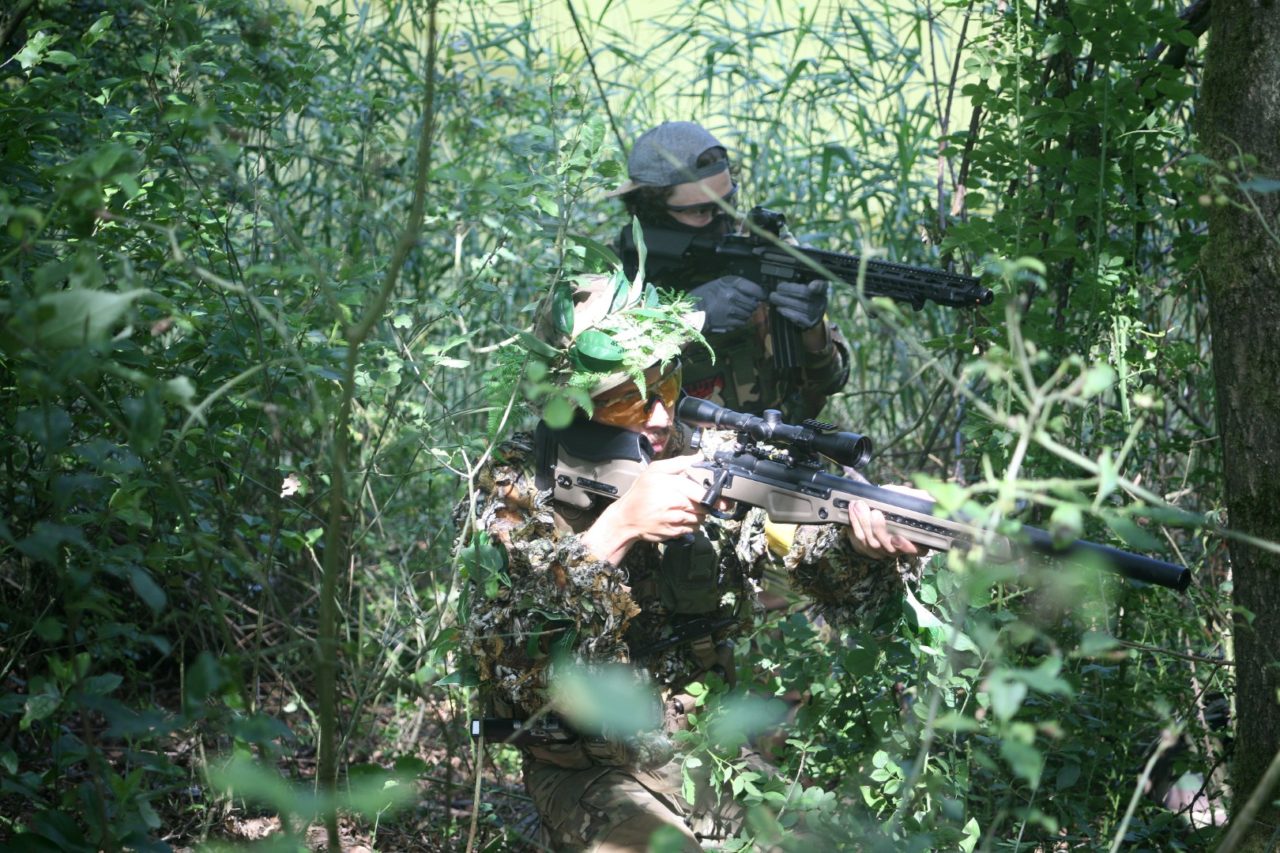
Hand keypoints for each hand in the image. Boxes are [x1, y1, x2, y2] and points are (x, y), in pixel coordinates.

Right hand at [582, 455, 707, 563]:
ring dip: (699, 514)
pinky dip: (693, 524)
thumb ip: (678, 463)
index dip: (713, 494)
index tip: (718, 495)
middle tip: (698, 499)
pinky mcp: (674, 532)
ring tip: (688, 508)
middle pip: (704, 506)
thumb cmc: (640, 493)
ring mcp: (674, 520)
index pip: (702, 492)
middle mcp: (674, 503)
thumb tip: (699, 458)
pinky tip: (682, 517)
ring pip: (700, 518)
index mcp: (671, 485)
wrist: (626, 518)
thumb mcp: (654, 471)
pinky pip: (693, 529)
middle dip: (705, 503)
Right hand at [688, 276, 765, 332]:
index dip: (761, 293)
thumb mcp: (720, 284)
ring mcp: (730, 309)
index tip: (763, 296)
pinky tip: (733, 318)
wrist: (692, 310)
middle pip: (753, 303)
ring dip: (746, 314)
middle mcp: (731, 295)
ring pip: (748, 314)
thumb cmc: (705, 295)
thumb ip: (737, 286)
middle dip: (752, 305)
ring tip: (737, 311)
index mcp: (730, 283)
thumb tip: (755, 295)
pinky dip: (740, 321)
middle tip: (746, 305)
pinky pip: (742, 323)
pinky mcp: (728, 321)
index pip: (754, 288)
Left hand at [769, 279, 827, 329]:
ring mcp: (817, 313)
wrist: (810, 317)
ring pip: (801, 306)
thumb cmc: (805, 299)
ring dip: (784, 301)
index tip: (811, 286)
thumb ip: (799, 283)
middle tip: (777, 289)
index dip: (818, 285)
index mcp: (822, 290)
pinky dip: (787, 312)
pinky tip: (779, 308)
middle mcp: (822, 301)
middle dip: (789, 290)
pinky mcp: (810, 323)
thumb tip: (784, 282)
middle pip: (805, 294)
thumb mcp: (806, 288)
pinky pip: (798, 317)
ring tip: (774, 298)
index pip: (823, 286)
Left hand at [845, 484, 929, 559]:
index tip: (897, 537)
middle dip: (879, 529)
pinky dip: (855, 522)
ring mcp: (881, 550)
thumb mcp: (911, 498)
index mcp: (916, 540)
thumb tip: (918, 496)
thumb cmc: (900, 501)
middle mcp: (899, 549)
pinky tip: (853, 508)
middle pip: (888, 547)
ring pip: (871, 543)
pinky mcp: (866, 547)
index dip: (907, 547)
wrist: (878, 505)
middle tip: (875, 513)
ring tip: (860, 506)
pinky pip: (858, 538)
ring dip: (864, 523)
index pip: (917, 550)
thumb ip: (915, 498)